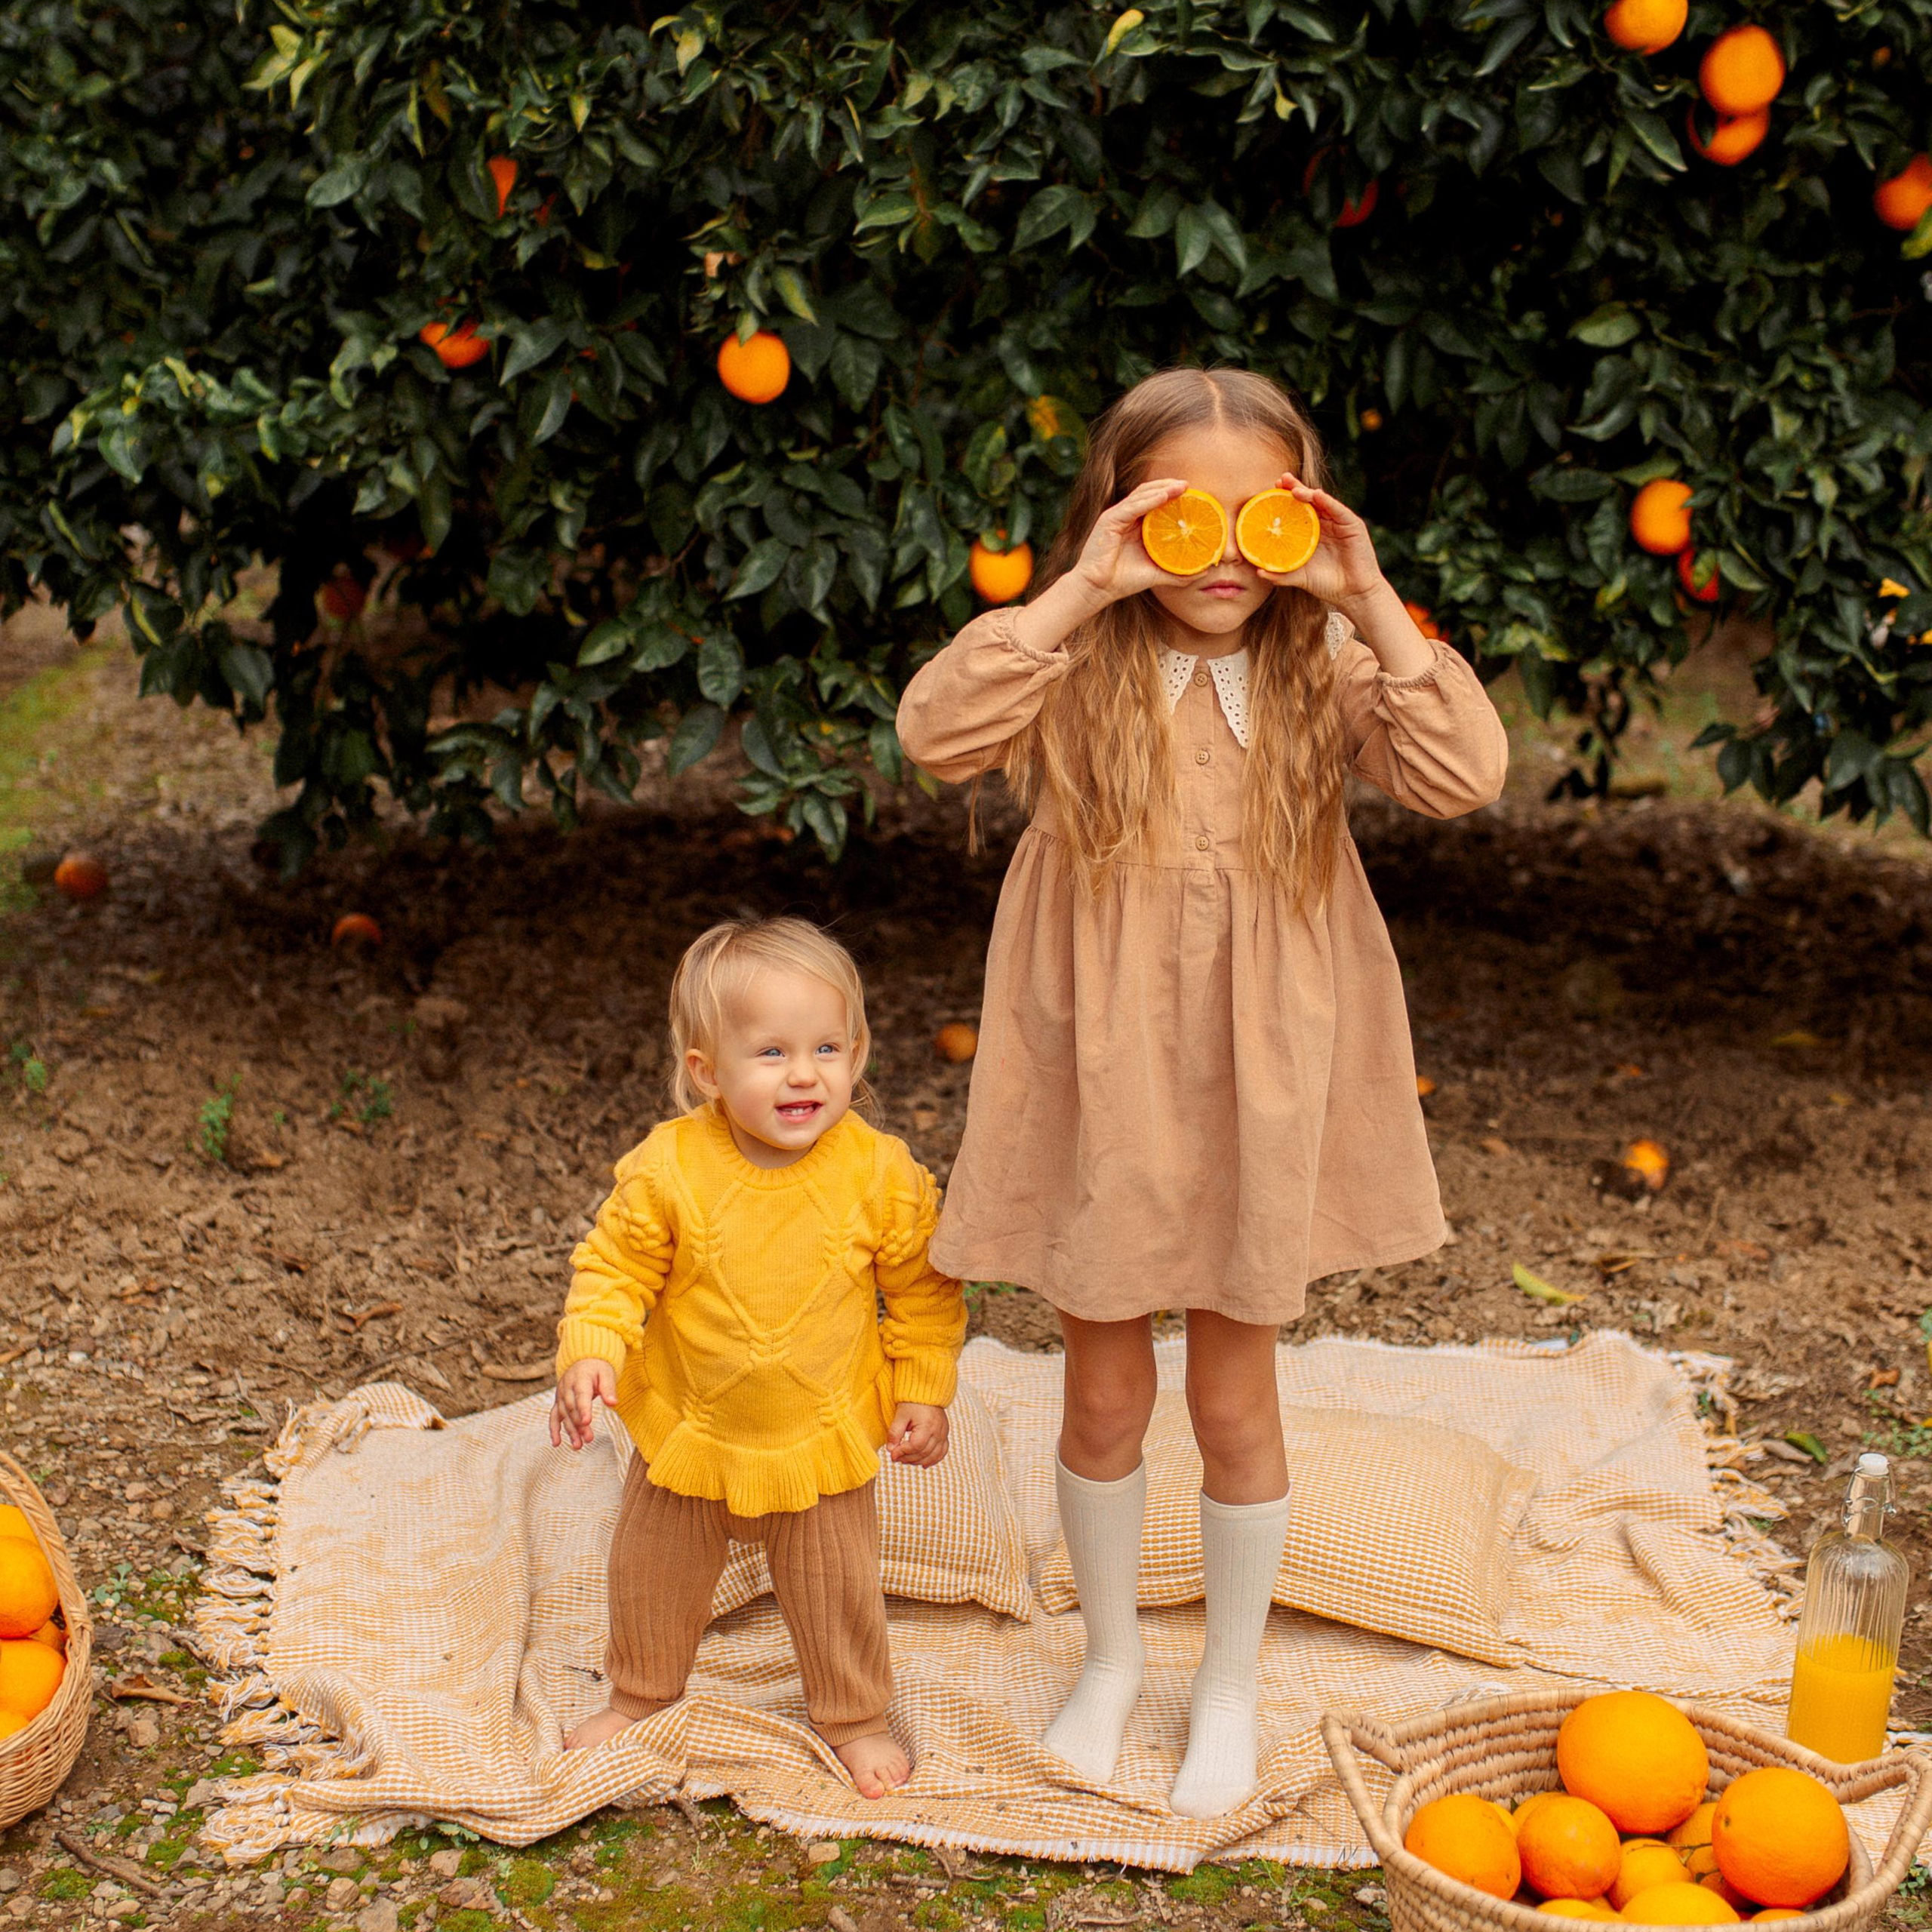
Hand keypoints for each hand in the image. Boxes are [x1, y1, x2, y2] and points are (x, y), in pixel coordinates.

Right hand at [550, 1359, 615, 1449]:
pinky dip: (554, 1429)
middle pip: (572, 1408)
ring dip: (570, 1431)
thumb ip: (609, 1388)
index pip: (581, 1395)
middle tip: (589, 1439)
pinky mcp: (559, 1401)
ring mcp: (561, 1395)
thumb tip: (613, 1403)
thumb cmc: (598, 1368)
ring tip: (578, 1446)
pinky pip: (554, 1416)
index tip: (587, 1422)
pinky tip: (557, 1443)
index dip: (583, 1409)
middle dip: (579, 1425)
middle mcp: (567, 1387)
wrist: (583, 1359)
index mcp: (580, 1379)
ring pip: (563, 1415)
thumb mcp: (606, 1373)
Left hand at [886, 1402, 948, 1467]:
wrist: (927, 1391)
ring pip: (933, 1456)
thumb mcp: (900, 1415)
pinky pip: (942, 1452)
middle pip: (923, 1453)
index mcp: (927, 1426)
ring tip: (906, 1460)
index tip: (892, 1454)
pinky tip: (923, 1464)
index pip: (915, 1446)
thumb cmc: (913, 1401)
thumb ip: (894, 1432)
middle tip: (896, 1458)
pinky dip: (933, 1460)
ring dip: (918, 1461)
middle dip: (908, 1458)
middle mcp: (937, 1432)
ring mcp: (943, 1434)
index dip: (902, 1452)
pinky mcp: (945, 1434)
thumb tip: (890, 1450)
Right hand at [1067, 476, 1196, 608]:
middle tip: (1188, 485)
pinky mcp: (1109, 521)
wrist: (1098, 590)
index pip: (1154, 502)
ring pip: (1141, 495)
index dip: (1171, 495)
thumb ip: (1177, 571)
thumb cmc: (1123, 581)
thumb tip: (1203, 570)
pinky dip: (1148, 500)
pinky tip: (1164, 496)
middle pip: (1148, 493)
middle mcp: (1125, 517)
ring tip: (1181, 486)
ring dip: (1162, 489)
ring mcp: (1116, 517)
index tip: (1192, 494)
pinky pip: (1131, 507)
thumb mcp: (1156, 574)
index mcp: (1134, 526)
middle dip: (1168, 486)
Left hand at [1258, 471, 1388, 610]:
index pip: (1295, 512)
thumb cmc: (1326, 585)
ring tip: (1293, 489)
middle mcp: (1323, 524)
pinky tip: (1316, 495)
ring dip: (1307, 493)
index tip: (1266, 492)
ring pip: (1321, 502)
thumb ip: (1281, 574)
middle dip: (1293, 489)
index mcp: (1309, 533)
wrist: (1352, 594)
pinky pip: (1338, 510)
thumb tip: (1258, 572)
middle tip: (1279, 480)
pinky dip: (1327, 502)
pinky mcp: (1352, 525)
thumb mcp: (1300, 577)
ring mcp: (1338, 523)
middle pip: (1307, 502)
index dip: (1282, 501)